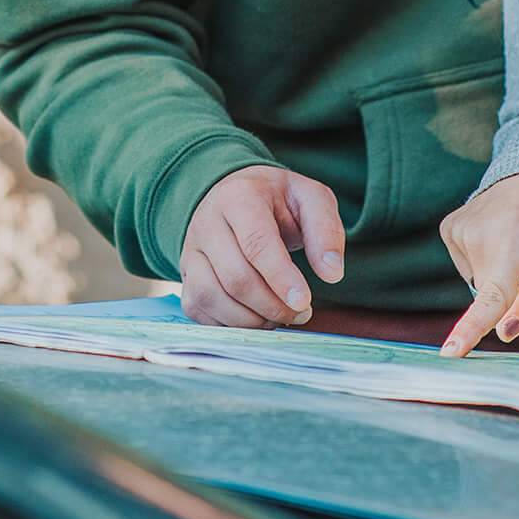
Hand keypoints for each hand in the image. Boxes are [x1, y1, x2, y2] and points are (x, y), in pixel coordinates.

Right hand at [178, 166, 344, 327]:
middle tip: (301, 312)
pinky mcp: (186, 275)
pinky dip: (228, 324)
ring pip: (212, 297)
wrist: (235, 194)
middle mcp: (206, 223)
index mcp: (239, 197)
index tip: (304, 301)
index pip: (256, 243)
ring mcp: (191, 251)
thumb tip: (332, 273)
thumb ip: (326, 230)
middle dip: (272, 305)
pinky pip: (198, 310)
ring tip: (280, 316)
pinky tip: (255, 318)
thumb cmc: (277, 200)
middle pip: (235, 277)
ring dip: (251, 319)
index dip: (280, 278)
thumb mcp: (310, 198)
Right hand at [436, 167, 518, 356]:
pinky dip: (486, 260)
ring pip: (478, 282)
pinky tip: (501, 234)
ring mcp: (459, 227)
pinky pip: (467, 266)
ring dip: (500, 272)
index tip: (449, 353)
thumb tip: (504, 332)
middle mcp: (479, 232)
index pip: (492, 296)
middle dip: (514, 289)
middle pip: (491, 295)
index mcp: (516, 241)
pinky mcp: (449, 226)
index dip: (470, 329)